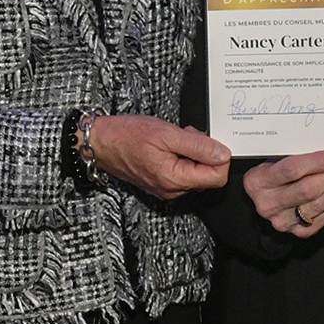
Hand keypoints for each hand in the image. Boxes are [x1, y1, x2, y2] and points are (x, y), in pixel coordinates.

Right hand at [86, 115, 231, 199]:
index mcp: (175, 179)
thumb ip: (198, 146)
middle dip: (204, 153)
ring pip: (195, 173)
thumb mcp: (167, 134)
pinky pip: (182, 173)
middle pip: (208, 176)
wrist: (101, 143)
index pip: (217, 178)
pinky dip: (182, 157)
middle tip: (187, 135)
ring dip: (192, 153)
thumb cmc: (127, 136)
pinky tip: (169, 145)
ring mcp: (165, 188)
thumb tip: (223, 154)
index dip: (219, 157)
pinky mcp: (160, 184)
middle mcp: (172, 190)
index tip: (208, 140)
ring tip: (175, 138)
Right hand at [244, 151, 323, 237]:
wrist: (263, 199)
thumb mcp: (272, 160)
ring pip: (319, 204)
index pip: (292, 170)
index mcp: (258, 182)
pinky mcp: (297, 231)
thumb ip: (293, 155)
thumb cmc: (270, 175)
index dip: (318, 162)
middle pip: (308, 190)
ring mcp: (282, 220)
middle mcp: (268, 204)